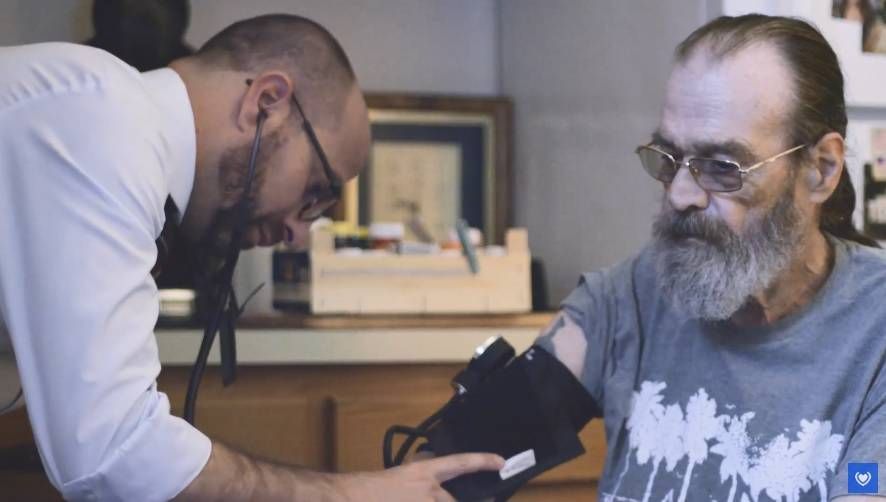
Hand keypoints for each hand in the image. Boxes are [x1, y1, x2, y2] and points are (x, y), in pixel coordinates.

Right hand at [336, 453, 504, 501]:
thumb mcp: (400, 472)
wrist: (349, 499)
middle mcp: (428, 492)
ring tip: (413, 494)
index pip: (461, 463)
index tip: (501, 462)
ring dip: (442, 501)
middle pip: (455, 501)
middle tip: (485, 498)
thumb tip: (435, 463)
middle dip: (470, 501)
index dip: (483, 461)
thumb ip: (422, 470)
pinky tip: (409, 500)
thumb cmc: (370, 488)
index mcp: (423, 473)